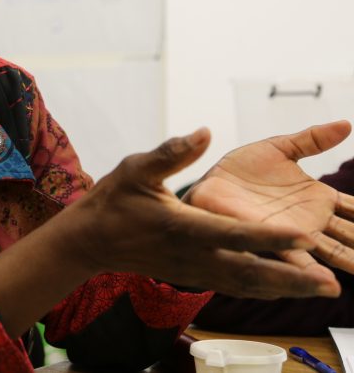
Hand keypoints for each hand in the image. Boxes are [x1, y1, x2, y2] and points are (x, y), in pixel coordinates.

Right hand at [67, 128, 339, 298]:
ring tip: (324, 290)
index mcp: (182, 226)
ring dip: (286, 290)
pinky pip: (234, 287)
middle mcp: (193, 255)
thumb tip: (205, 131)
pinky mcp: (191, 277)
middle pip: (250, 273)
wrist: (92, 240)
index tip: (306, 237)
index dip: (270, 237)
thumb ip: (172, 152)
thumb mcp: (136, 168)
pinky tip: (285, 288)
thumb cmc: (114, 200)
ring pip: (247, 286)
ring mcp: (193, 271)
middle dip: (293, 279)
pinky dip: (264, 290)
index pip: (233, 234)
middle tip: (332, 285)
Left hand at [185, 120, 353, 278]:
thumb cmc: (238, 170)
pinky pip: (295, 257)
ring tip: (349, 284)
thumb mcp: (278, 148)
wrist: (205, 183)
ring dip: (350, 265)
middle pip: (353, 240)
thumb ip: (311, 139)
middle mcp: (310, 221)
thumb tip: (346, 125)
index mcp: (317, 198)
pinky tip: (325, 282)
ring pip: (332, 254)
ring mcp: (292, 233)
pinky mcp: (269, 239)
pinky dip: (310, 270)